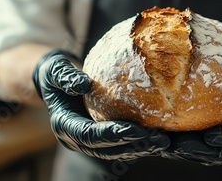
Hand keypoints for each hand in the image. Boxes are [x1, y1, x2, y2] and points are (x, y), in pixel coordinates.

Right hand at [33, 50, 169, 160]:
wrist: (57, 83)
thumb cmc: (55, 73)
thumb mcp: (55, 70)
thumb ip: (64, 76)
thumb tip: (83, 84)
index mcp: (65, 126)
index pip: (90, 136)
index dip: (113, 134)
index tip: (136, 130)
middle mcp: (78, 140)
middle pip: (108, 149)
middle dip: (134, 146)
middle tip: (159, 140)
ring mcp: (92, 142)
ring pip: (120, 150)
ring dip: (143, 148)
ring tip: (167, 142)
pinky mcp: (105, 138)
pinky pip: (125, 143)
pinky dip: (144, 141)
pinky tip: (165, 136)